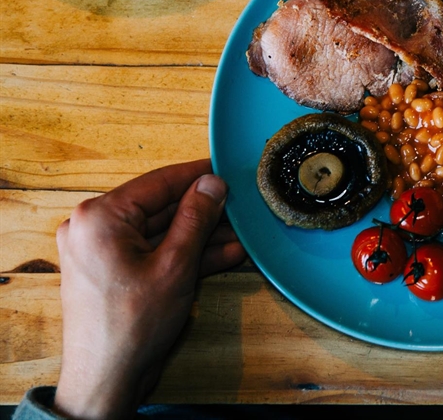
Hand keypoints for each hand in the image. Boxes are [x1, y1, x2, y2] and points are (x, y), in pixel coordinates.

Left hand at [53, 160, 245, 419]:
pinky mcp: (112, 272)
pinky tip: (223, 255)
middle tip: (239, 208)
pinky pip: (153, 252)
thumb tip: (212, 183)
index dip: (198, 176)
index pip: (159, 183)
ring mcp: (100, 252)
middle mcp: (93, 229)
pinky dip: (184, 255)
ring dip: (200, 236)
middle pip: (160, 208)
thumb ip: (196, 218)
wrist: (106, 381)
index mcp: (100, 218)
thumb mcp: (176, 265)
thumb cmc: (131, 327)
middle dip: (203, 212)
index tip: (227, 170)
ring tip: (239, 235)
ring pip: (160, 232)